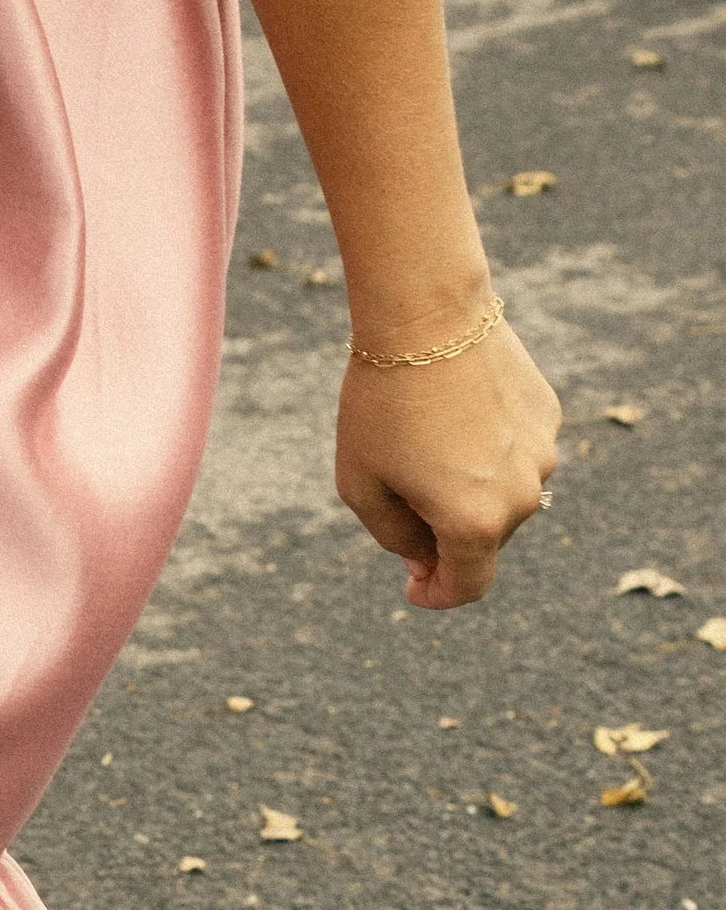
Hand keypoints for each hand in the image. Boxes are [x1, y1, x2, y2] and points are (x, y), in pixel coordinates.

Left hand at [333, 318, 560, 609]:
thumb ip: (393, 538)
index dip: (438, 594)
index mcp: (475, 523)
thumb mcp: (362, 485)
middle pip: (483, 540)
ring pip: (503, 494)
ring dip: (468, 487)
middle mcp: (523, 496)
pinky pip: (515, 451)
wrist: (427, 315)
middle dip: (443, 531)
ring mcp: (543, 454)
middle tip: (399, 487)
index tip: (415, 587)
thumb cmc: (382, 404)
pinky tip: (452, 411)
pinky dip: (486, 449)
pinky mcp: (548, 416)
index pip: (467, 586)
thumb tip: (426, 560)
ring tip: (424, 438)